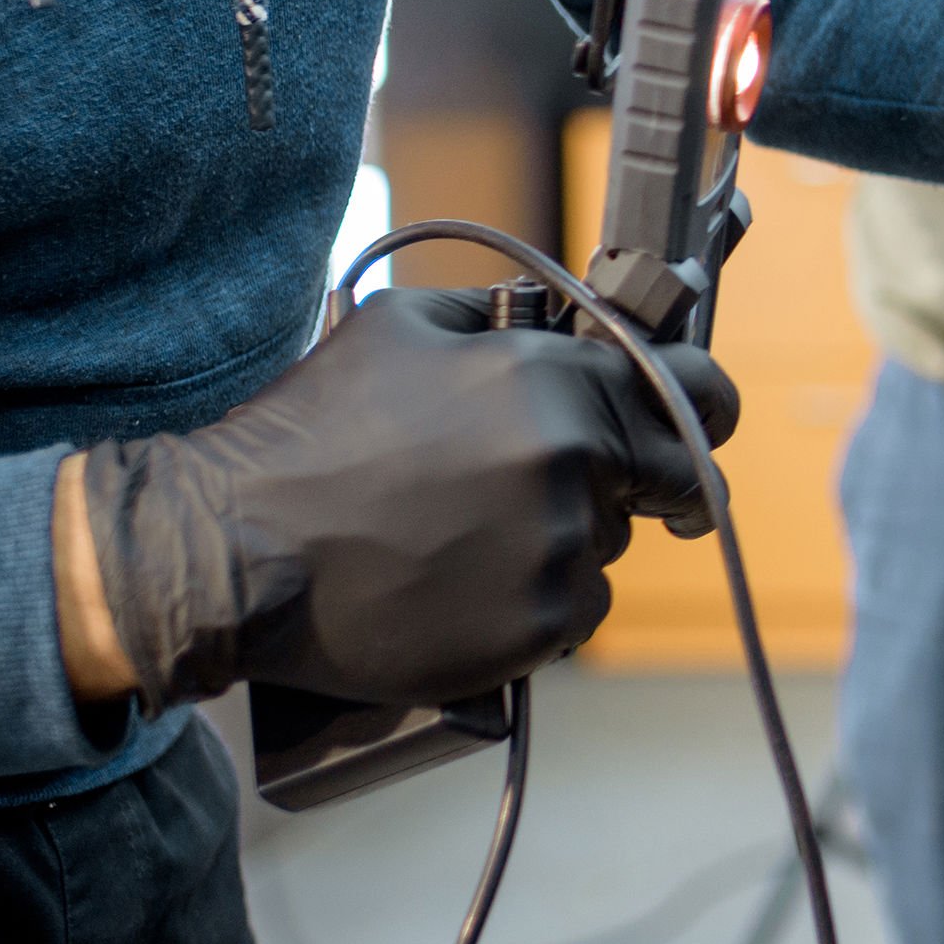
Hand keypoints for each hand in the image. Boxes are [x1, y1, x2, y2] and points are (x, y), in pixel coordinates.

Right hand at [72, 289, 740, 711]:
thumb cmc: (311, 432)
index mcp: (559, 380)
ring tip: (479, 540)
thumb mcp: (403, 326)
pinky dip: (541, 605)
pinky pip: (575, 615)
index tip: (703, 426)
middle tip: (612, 495)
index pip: (698, 390)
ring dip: (575, 542)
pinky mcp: (534, 630)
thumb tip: (564, 317)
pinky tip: (473, 589)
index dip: (707, 409)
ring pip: (612, 548)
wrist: (235, 551)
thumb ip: (501, 314)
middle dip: (653, 485)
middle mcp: (575, 463)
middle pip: (674, 480)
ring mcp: (559, 552)